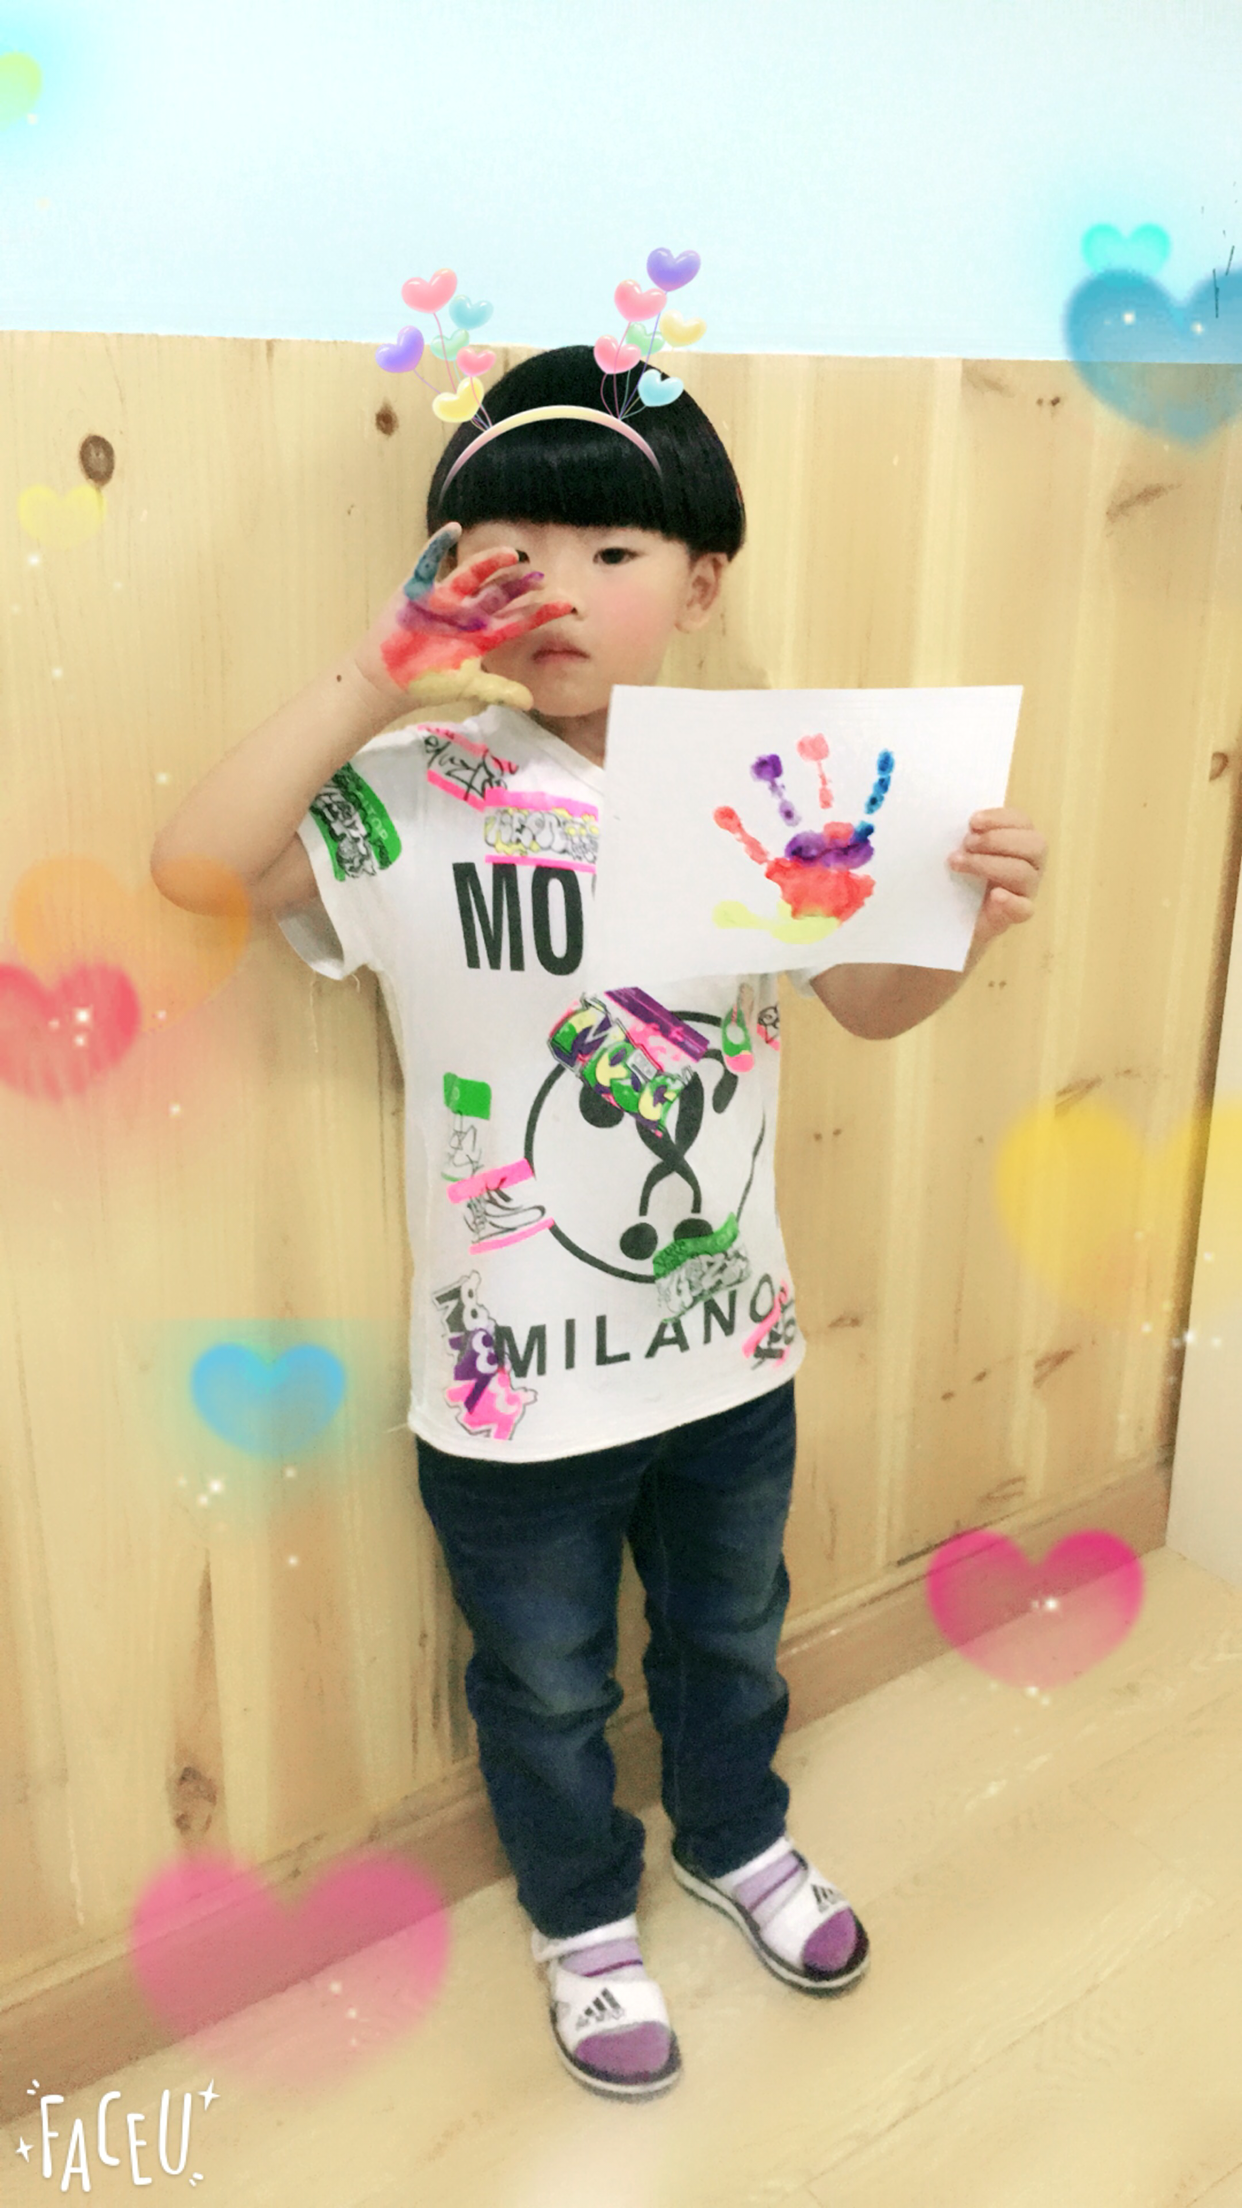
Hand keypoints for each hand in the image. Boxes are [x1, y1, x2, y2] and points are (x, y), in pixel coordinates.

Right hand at [353, 523, 575, 702]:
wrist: (386, 680)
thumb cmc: (427, 683)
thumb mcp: (467, 686)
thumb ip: (498, 689)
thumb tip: (531, 701)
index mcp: (483, 634)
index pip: (518, 620)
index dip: (542, 612)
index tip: (568, 604)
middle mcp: (468, 612)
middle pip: (499, 594)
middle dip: (519, 585)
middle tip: (540, 575)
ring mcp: (444, 598)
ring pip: (471, 575)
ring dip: (489, 563)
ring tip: (511, 553)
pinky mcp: (419, 588)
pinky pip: (429, 563)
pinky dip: (438, 546)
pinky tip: (453, 529)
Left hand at [947, 807, 1047, 952]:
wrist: (950, 918)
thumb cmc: (957, 877)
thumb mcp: (960, 851)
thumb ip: (965, 836)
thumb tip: (952, 823)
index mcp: (1018, 842)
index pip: (1022, 822)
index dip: (1000, 818)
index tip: (972, 821)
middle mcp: (1029, 864)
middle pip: (1034, 845)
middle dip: (997, 840)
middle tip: (967, 843)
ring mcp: (1025, 890)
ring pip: (1025, 873)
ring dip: (991, 864)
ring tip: (959, 864)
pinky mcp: (1015, 915)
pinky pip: (1024, 908)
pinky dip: (1011, 901)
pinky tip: (995, 896)